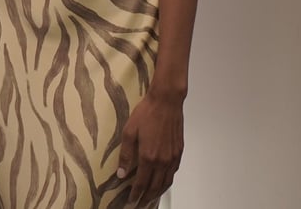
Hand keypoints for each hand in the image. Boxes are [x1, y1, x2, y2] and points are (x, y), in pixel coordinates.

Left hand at [116, 89, 183, 205]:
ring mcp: (173, 158)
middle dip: (146, 198)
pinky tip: (163, 182)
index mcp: (149, 157)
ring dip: (157, 193)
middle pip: (155, 187)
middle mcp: (163, 161)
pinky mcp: (179, 152)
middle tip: (139, 204)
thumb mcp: (129, 131)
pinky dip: (167, 182)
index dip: (136, 195)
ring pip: (166, 183)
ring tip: (150, 198)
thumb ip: (125, 154)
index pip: (142, 183)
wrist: (166, 102)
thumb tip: (121, 173)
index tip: (131, 202)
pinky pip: (173, 173)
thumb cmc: (146, 113)